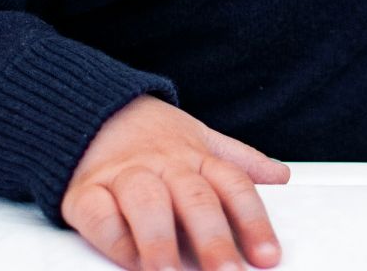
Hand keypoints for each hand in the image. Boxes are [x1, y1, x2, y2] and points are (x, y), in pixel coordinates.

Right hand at [63, 96, 290, 270]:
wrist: (93, 111)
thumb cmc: (152, 138)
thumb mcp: (200, 140)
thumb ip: (238, 161)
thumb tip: (281, 175)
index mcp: (196, 156)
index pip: (233, 187)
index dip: (253, 222)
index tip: (268, 257)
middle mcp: (163, 165)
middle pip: (195, 200)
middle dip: (213, 241)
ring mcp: (123, 175)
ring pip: (147, 203)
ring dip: (161, 242)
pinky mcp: (84, 192)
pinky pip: (99, 214)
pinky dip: (115, 239)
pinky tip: (132, 261)